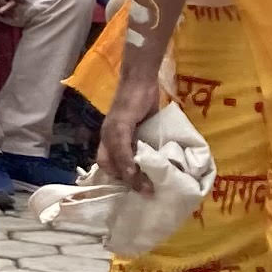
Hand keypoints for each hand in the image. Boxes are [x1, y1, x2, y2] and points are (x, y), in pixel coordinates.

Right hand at [99, 76, 155, 193]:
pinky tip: (163, 168)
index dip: (119, 178)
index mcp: (108, 140)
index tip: (137, 190)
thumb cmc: (129, 102)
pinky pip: (147, 151)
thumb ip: (122, 150)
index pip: (109, 166)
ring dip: (143, 172)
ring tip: (156, 184)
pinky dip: (153, 161)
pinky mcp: (145, 133)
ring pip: (134, 161)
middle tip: (148, 191)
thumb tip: (129, 175)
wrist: (143, 80)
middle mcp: (118, 141)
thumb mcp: (122, 128)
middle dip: (131, 180)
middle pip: (120, 166)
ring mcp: (132, 137)